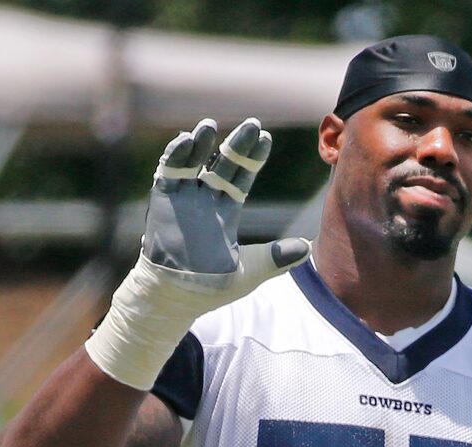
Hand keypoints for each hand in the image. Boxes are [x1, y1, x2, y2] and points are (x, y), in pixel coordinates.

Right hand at [143, 117, 307, 278]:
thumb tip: (308, 249)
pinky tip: (186, 141)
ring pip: (194, 160)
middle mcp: (206, 198)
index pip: (242, 176)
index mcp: (226, 210)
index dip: (253, 158)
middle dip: (236, 144)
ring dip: (201, 142)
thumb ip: (276, 258)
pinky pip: (168, 171)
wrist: (178, 298)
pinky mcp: (163, 200)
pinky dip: (175, 155)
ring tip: (210, 125)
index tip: (266, 138)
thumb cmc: (212, 287)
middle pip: (222, 162)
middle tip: (251, 124)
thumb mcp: (251, 271)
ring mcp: (184, 197)